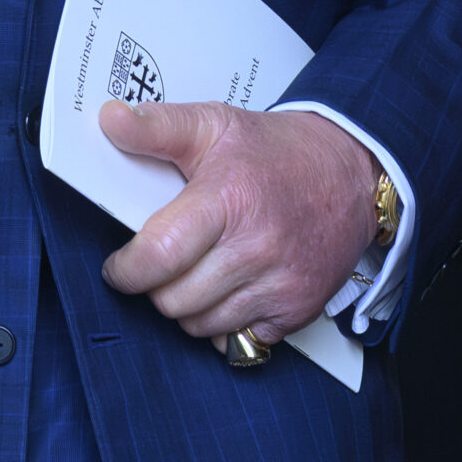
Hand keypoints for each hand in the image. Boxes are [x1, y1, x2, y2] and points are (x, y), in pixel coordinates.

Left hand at [97, 103, 375, 352]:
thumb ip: (157, 126)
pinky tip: (227, 291)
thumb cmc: (276, 152)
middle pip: (173, 299)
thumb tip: (109, 120)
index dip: (126, 270)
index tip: (119, 267)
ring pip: (200, 325)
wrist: (352, 172)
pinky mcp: (298, 309)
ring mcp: (279, 283)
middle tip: (163, 264)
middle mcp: (255, 247)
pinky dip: (224, 325)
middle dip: (155, 286)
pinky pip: (238, 341)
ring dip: (187, 307)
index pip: (158, 256)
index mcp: (227, 200)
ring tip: (194, 274)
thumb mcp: (214, 123)